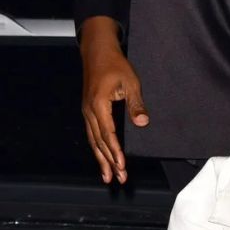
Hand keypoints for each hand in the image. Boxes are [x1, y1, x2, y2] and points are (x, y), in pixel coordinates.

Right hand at [78, 16, 145, 183]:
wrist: (97, 51)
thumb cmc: (115, 64)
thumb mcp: (131, 82)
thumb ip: (136, 104)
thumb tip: (143, 123)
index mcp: (99, 104)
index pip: (108, 134)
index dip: (115, 152)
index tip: (122, 165)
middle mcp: (89, 111)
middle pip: (99, 142)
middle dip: (109, 162)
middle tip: (118, 178)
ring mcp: (87, 112)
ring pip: (93, 141)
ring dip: (101, 159)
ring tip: (108, 176)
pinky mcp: (88, 111)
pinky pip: (92, 134)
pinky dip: (97, 148)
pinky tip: (102, 158)